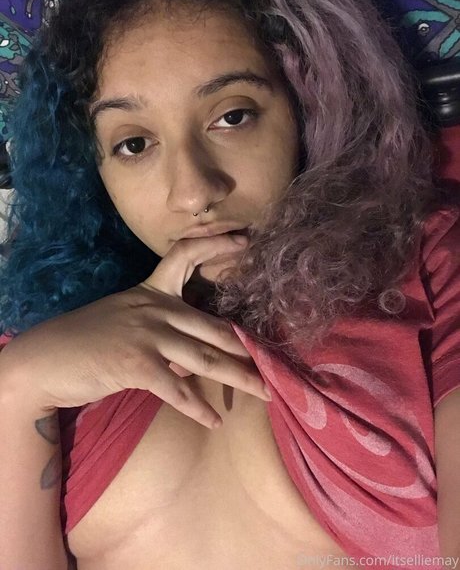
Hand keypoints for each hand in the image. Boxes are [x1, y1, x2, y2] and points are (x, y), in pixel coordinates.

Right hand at [0, 234, 269, 428]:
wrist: (47, 358)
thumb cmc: (89, 340)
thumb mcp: (130, 324)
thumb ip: (166, 335)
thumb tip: (197, 357)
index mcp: (152, 291)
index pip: (185, 255)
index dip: (215, 246)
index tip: (244, 240)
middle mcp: (155, 308)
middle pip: (214, 327)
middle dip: (248, 350)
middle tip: (276, 365)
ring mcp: (147, 334)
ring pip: (205, 358)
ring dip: (238, 378)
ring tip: (263, 393)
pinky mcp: (136, 363)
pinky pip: (175, 388)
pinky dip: (196, 407)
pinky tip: (214, 420)